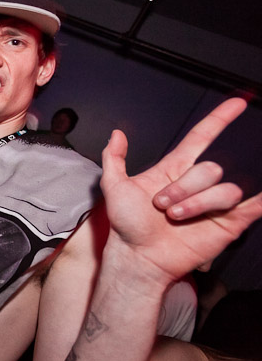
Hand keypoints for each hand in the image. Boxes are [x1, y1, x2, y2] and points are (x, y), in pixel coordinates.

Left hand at [101, 98, 261, 282]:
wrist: (138, 256)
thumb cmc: (127, 225)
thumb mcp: (114, 187)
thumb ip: (114, 158)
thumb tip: (117, 133)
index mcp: (175, 170)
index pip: (202, 138)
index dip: (219, 120)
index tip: (236, 104)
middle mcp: (197, 184)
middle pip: (210, 169)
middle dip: (184, 187)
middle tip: (162, 206)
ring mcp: (213, 204)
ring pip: (224, 190)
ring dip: (197, 203)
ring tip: (176, 217)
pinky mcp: (228, 224)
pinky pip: (253, 207)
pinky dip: (261, 201)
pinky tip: (261, 198)